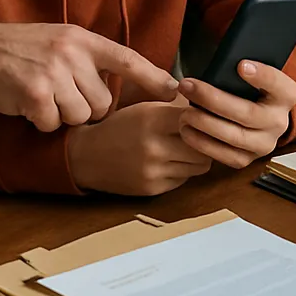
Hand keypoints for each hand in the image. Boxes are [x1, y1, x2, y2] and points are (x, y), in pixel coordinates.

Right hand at [0, 22, 178, 132]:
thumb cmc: (19, 50)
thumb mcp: (59, 40)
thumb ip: (87, 58)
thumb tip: (121, 81)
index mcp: (82, 39)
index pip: (127, 58)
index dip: (153, 76)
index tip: (176, 91)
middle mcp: (72, 53)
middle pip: (104, 101)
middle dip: (88, 108)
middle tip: (63, 95)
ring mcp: (54, 73)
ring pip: (82, 116)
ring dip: (64, 116)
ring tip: (44, 97)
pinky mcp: (35, 94)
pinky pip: (55, 124)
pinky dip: (42, 123)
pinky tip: (28, 106)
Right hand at [67, 97, 211, 195]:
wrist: (88, 156)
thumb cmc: (120, 126)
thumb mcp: (145, 107)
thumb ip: (176, 107)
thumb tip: (208, 106)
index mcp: (153, 119)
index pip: (196, 119)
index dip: (204, 118)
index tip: (205, 117)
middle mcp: (154, 147)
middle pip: (204, 147)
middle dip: (206, 141)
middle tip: (201, 135)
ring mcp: (154, 171)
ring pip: (199, 166)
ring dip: (197, 157)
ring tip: (186, 148)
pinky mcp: (153, 189)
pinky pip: (184, 180)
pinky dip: (183, 171)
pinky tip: (170, 161)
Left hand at [177, 62, 295, 167]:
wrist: (257, 116)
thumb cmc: (248, 88)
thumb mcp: (251, 74)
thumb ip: (241, 67)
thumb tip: (221, 57)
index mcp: (286, 95)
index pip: (277, 83)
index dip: (261, 75)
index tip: (240, 65)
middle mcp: (280, 122)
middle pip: (247, 113)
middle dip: (213, 99)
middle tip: (187, 86)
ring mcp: (265, 144)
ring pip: (235, 136)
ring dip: (205, 123)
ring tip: (183, 112)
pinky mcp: (248, 159)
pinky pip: (225, 155)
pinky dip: (203, 143)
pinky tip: (187, 130)